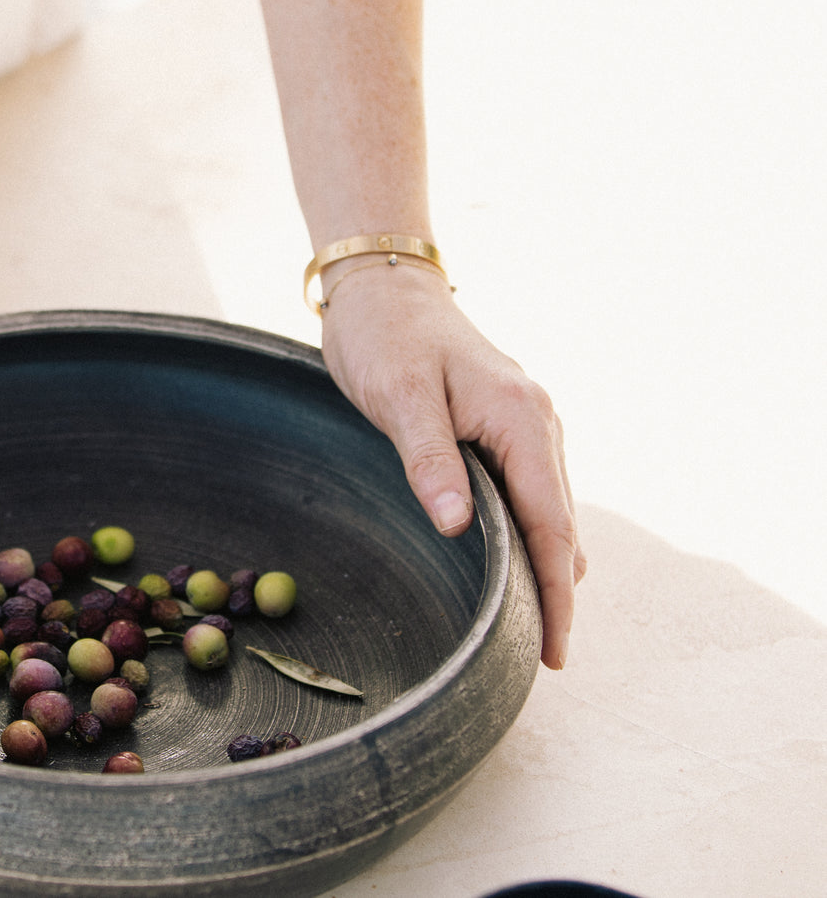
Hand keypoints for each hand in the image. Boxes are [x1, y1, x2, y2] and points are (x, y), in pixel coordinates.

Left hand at [318, 261, 585, 669]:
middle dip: (559, 593)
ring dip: (548, 568)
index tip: (556, 650)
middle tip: (545, 658)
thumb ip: (430, 458)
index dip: (557, 593)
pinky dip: (533, 537)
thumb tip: (461, 526)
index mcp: (521, 419)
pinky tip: (517, 567)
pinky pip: (532, 493)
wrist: (384, 284)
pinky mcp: (505, 427)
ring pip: (550, 512)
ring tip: (533, 629)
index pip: (551, 525)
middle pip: (560, 525)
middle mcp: (538, 424)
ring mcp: (526, 425)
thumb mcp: (399, 395)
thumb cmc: (384, 336)